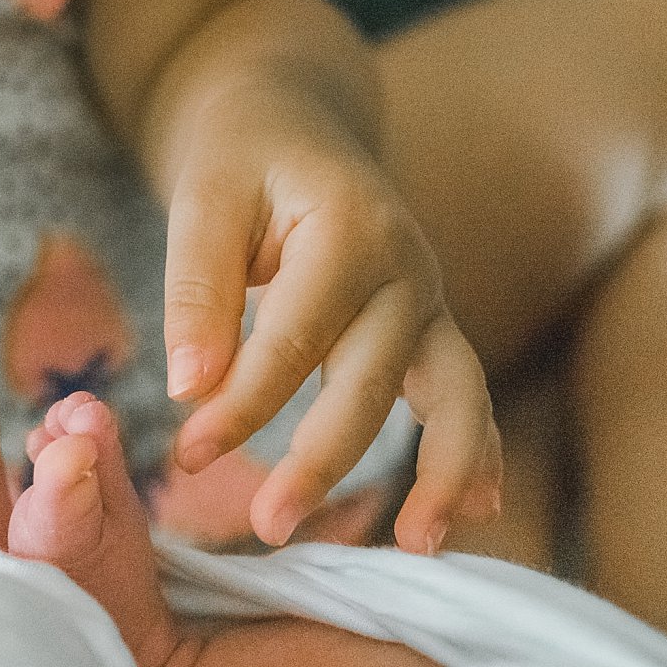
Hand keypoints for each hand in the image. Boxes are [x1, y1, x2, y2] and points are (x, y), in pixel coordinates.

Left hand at [150, 0, 502, 554]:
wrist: (294, 123)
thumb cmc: (242, 162)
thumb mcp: (202, 198)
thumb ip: (197, 290)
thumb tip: (191, 390)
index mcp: (351, 229)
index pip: (294, 340)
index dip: (241, 406)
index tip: (187, 456)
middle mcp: (407, 270)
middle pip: (372, 382)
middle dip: (322, 461)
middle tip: (268, 526)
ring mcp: (430, 305)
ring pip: (454, 396)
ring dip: (440, 473)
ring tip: (418, 544)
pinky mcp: (431, 334)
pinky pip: (467, 398)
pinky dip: (478, 453)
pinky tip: (479, 511)